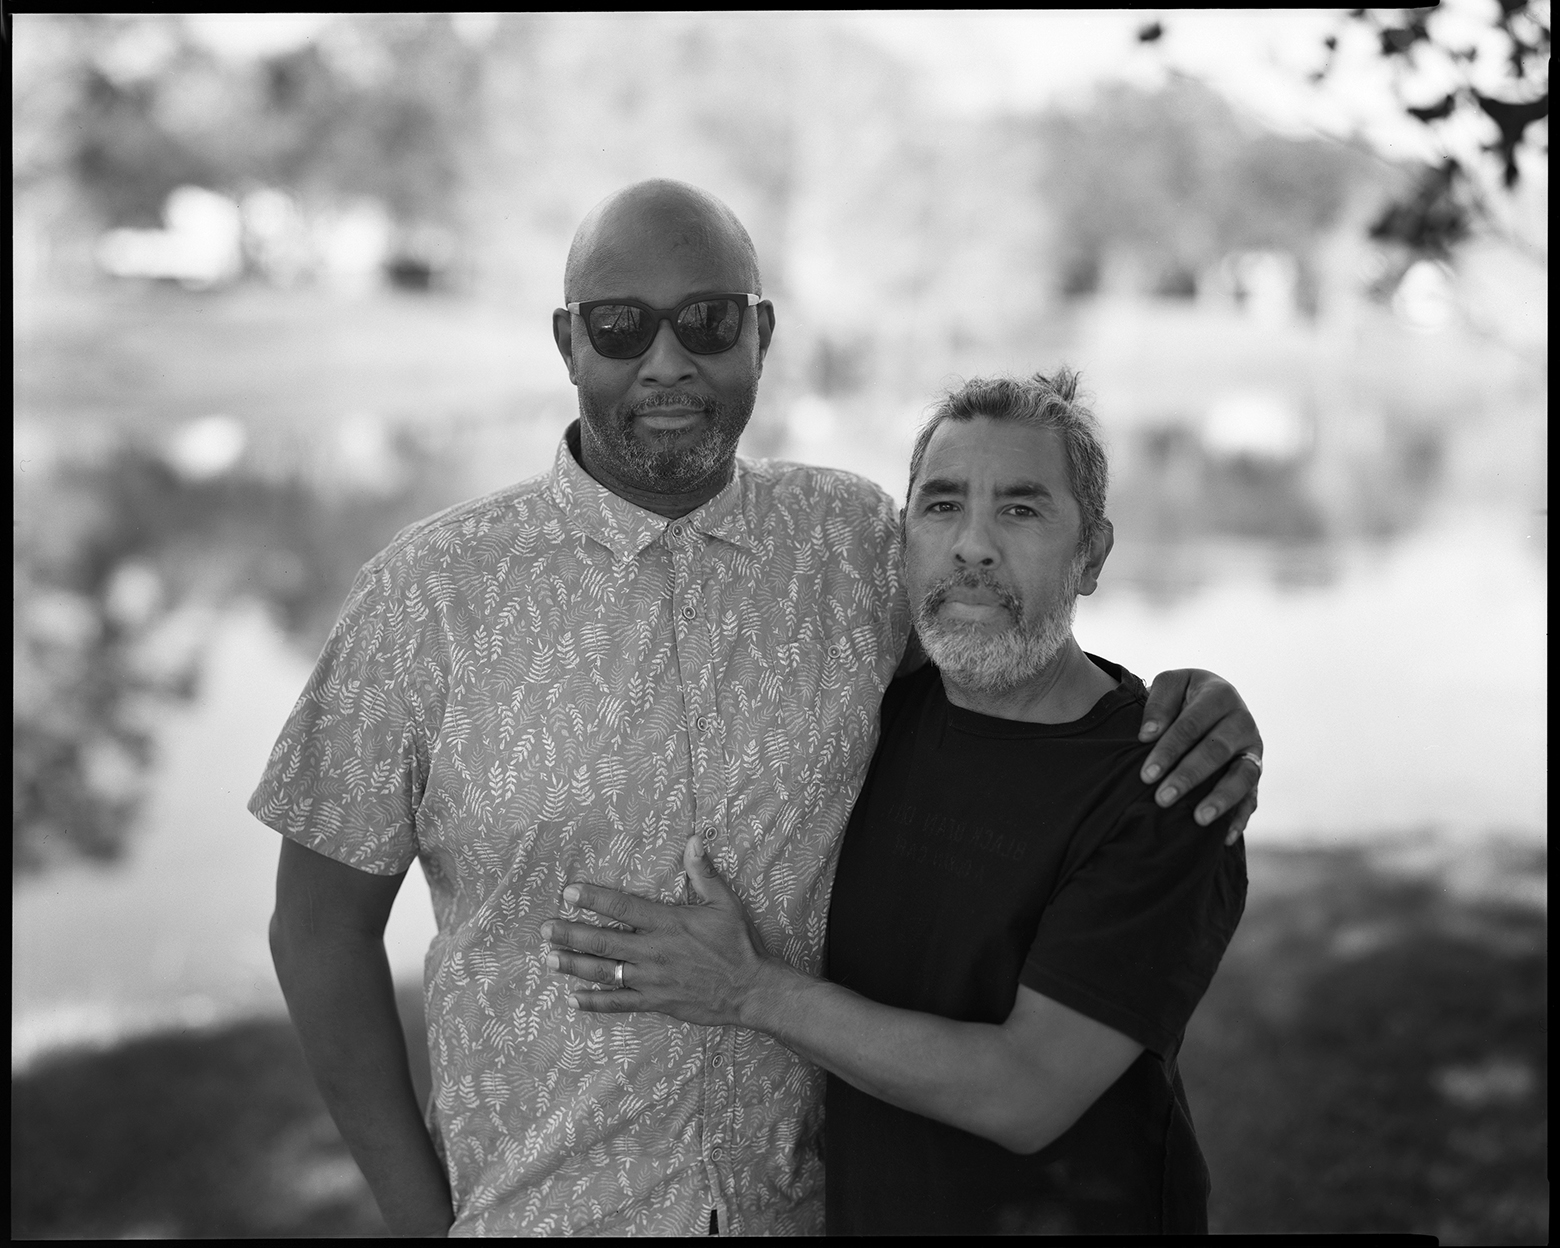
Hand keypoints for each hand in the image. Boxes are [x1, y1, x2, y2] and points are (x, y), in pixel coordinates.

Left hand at [541, 836, 771, 1026]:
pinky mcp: (655, 1001)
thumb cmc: (737, 944)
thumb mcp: (725, 903)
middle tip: (544, 929)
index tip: (569, 892)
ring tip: (549, 959)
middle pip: (603, 941)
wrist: (750, 989)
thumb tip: (693, 840)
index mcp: (667, 923)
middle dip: (570, 934)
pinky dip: (595, 1003)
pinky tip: (574, 1000)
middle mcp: (653, 951)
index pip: (622, 907)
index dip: (593, 899)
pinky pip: (619, 1003)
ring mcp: (652, 979)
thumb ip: (703, 873)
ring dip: (574, 965)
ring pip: (605, 972)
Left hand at [1139, 668, 1262, 844]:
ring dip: (1221, 799)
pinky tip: (1226, 838)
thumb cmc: (1183, 696)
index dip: (1169, 750)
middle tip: (1162, 799)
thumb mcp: (1170, 685)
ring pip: (1243, 775)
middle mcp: (1242, 721)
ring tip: (1199, 819)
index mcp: (1219, 695)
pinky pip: (1254, 796)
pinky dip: (1241, 817)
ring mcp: (1252, 748)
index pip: (1191, 725)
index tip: (1145, 775)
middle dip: (1188, 776)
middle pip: (1216, 751)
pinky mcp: (1256, 770)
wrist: (1210, 699)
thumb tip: (1148, 735)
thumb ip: (1159, 703)